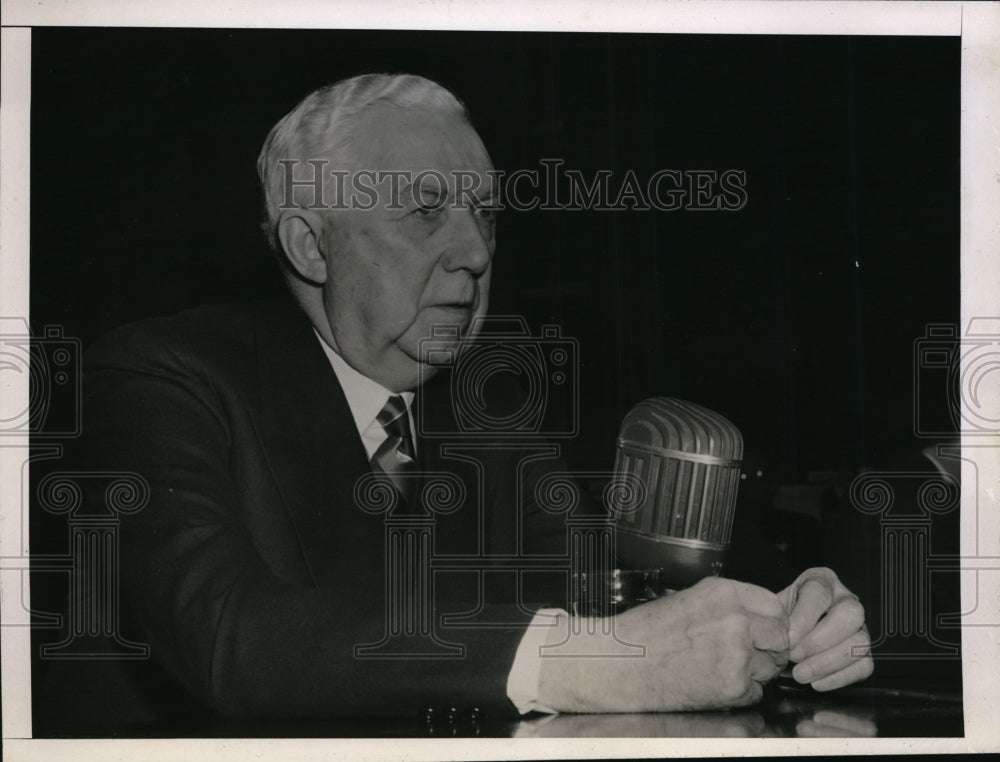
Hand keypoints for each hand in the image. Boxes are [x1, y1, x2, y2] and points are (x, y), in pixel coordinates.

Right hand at [537, 576, 789, 711]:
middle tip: (749, 652)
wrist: (619, 664)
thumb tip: (759, 616)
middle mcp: (736, 621)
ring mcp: (737, 656)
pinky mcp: (733, 687)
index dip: (769, 620)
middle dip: (769, 646)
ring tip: (720, 667)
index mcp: (724, 593)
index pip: (774, 606)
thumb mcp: (688, 599)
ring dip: (756, 670)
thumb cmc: (645, 632)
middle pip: (781, 636)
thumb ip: (727, 604)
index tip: (761, 629)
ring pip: (771, 667)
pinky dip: (741, 692)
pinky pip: (756, 692)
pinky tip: (713, 682)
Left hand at [777, 567, 873, 690]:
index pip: (818, 592)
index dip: (803, 618)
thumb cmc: (784, 614)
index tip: (788, 639)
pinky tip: (816, 682)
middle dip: (819, 641)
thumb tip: (778, 637)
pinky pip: (864, 665)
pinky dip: (839, 678)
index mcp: (821, 581)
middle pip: (850, 614)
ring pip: (859, 643)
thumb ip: (777, 617)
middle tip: (794, 656)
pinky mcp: (864, 651)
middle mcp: (846, 599)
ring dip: (827, 663)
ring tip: (800, 673)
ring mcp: (860, 625)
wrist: (791, 627)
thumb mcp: (775, 607)